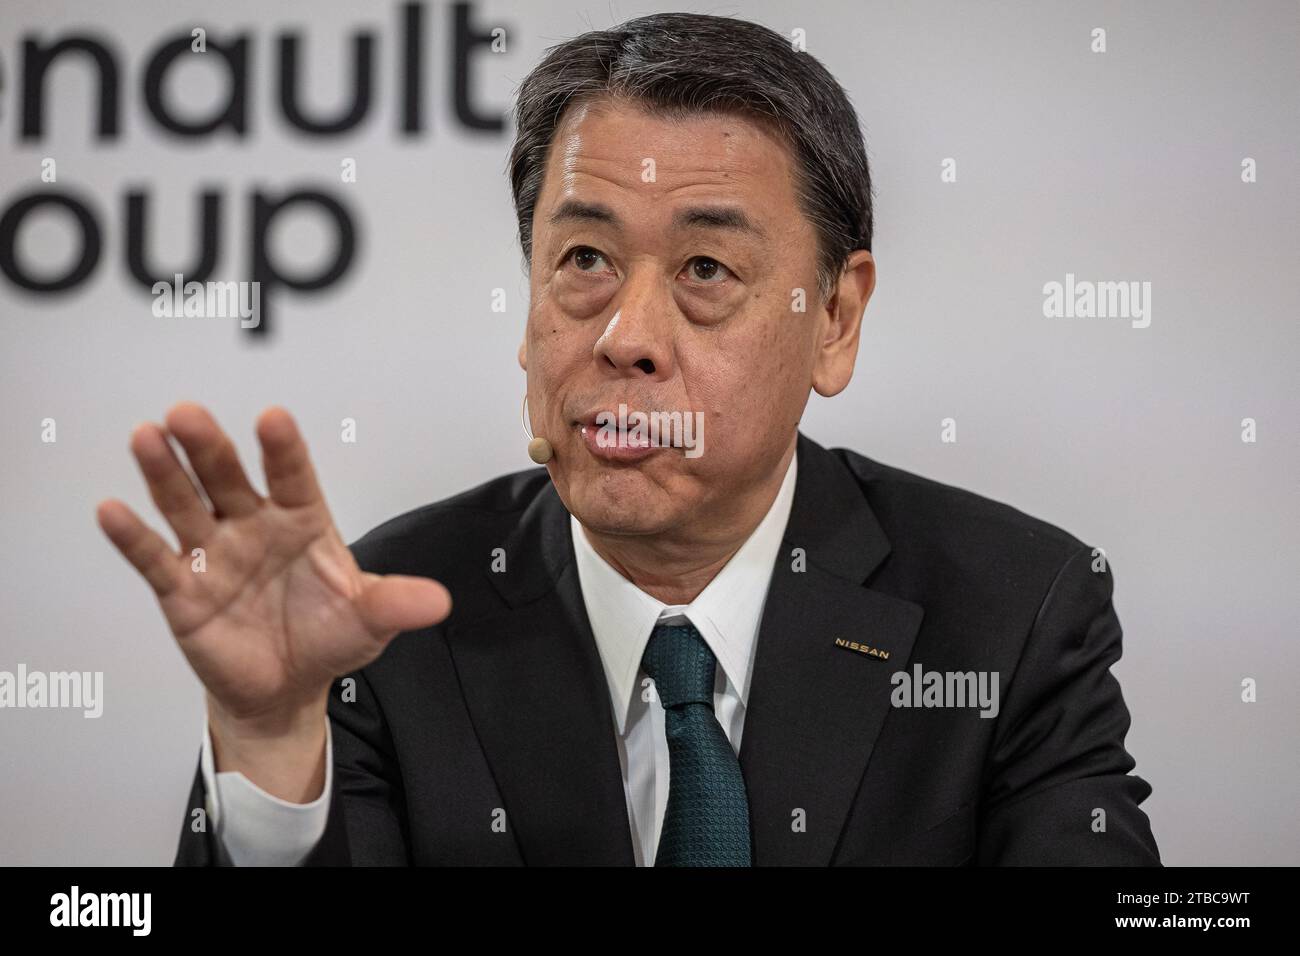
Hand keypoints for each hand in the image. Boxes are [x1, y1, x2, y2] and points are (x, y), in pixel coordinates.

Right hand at [97, 402, 450, 744]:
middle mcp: (254, 526)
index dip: (283, 450)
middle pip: (228, 478)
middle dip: (210, 447)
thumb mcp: (370, 621)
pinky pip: (154, 558)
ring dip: (164, 473)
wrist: (287, 689)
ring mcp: (215, 553)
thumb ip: (395, 604)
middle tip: (188, 415)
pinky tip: (112, 510)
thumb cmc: (327, 638)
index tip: (274, 419)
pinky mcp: (182, 588)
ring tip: (148, 438)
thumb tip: (438, 601)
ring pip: (185, 504)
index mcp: (302, 521)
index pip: (293, 477)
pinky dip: (132, 536)